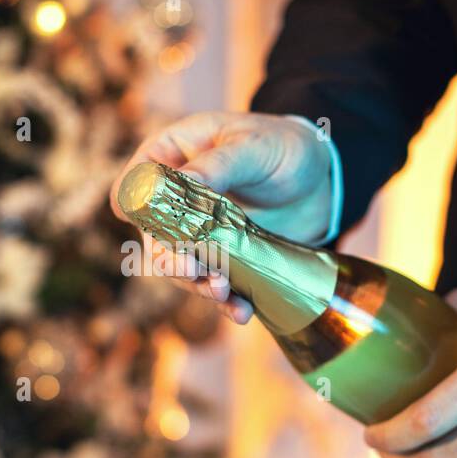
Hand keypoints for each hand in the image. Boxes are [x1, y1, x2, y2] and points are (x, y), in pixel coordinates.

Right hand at [110, 111, 332, 323]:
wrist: (324, 180)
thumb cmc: (284, 146)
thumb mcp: (253, 148)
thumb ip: (216, 165)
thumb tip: (177, 186)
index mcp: (171, 157)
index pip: (132, 185)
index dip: (136, 209)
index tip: (154, 227)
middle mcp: (175, 199)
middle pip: (152, 236)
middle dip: (170, 258)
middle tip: (192, 269)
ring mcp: (197, 231)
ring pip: (179, 267)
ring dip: (196, 284)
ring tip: (223, 290)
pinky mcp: (222, 257)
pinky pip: (212, 283)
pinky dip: (224, 301)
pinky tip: (240, 311)